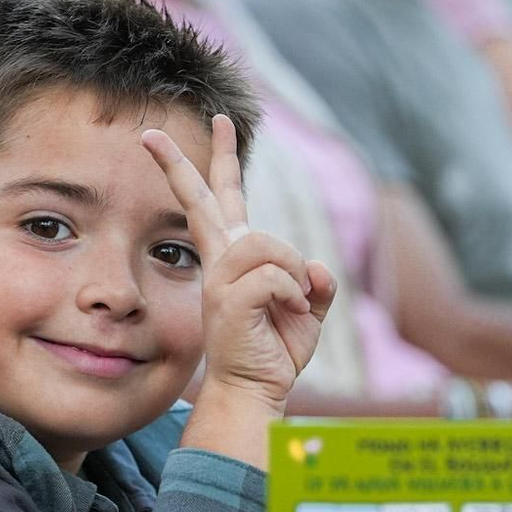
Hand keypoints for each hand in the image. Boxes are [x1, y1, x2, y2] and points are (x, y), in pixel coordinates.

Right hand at [143, 116, 336, 417]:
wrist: (255, 390)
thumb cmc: (275, 351)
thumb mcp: (308, 308)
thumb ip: (316, 282)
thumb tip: (315, 266)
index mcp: (234, 258)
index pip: (222, 199)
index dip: (218, 159)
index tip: (219, 121)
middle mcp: (221, 262)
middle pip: (209, 198)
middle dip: (198, 158)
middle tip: (196, 121)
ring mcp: (219, 279)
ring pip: (269, 245)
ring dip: (294, 275)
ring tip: (289, 305)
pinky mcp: (227, 299)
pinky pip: (277, 277)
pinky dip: (294, 297)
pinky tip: (285, 316)